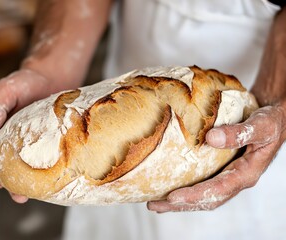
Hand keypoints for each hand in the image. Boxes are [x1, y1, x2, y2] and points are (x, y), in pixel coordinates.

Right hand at [0, 68, 53, 202]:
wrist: (52, 76)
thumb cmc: (26, 81)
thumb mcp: (7, 90)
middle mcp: (14, 136)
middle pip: (9, 162)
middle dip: (11, 181)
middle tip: (18, 196)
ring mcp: (33, 138)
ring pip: (28, 162)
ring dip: (28, 178)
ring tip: (34, 194)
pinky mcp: (50, 136)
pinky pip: (47, 154)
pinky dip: (46, 166)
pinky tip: (52, 177)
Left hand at [147, 105, 285, 211]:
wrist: (274, 118)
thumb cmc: (272, 121)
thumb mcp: (262, 125)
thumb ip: (240, 133)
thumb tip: (211, 138)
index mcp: (246, 174)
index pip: (218, 190)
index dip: (195, 195)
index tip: (172, 197)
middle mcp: (235, 179)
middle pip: (206, 199)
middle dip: (180, 205)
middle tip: (154, 205)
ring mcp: (228, 175)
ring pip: (202, 194)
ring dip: (179, 200)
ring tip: (155, 202)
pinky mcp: (221, 168)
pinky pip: (202, 181)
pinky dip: (185, 186)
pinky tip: (169, 184)